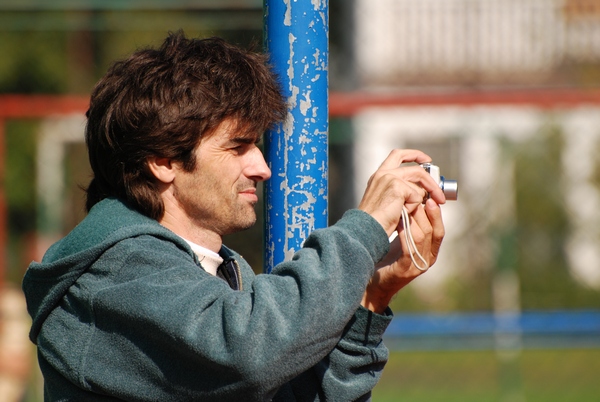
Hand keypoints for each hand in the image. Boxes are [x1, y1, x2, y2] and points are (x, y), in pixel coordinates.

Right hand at [357, 149, 445, 236]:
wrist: (367, 228)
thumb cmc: (376, 220)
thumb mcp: (386, 199)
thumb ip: (400, 189)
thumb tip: (422, 190)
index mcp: (379, 175)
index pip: (398, 155)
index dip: (415, 155)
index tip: (426, 160)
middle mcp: (384, 173)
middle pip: (417, 170)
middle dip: (431, 182)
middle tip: (438, 193)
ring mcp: (390, 178)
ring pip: (418, 186)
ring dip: (418, 201)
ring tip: (406, 212)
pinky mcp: (398, 187)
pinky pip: (417, 196)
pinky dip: (413, 207)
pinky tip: (401, 213)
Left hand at [361, 198, 444, 313]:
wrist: (376, 282)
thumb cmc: (388, 258)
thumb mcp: (404, 240)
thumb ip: (412, 226)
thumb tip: (415, 201)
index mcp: (431, 251)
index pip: (439, 230)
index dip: (436, 214)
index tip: (430, 198)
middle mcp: (428, 259)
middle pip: (433, 232)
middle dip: (426, 213)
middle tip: (417, 198)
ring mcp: (418, 265)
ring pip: (422, 237)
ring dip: (414, 220)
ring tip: (406, 207)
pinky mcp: (406, 269)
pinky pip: (409, 247)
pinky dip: (404, 233)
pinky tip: (397, 222)